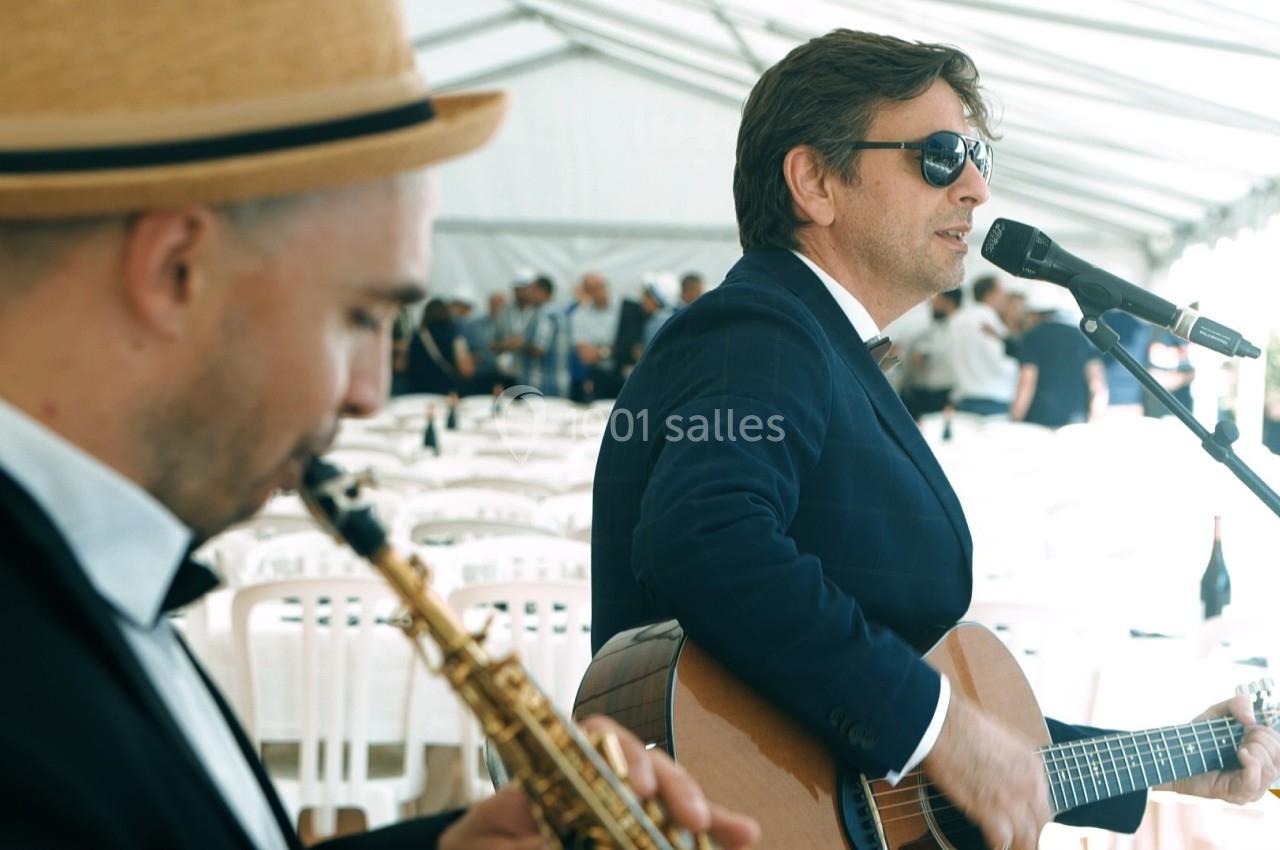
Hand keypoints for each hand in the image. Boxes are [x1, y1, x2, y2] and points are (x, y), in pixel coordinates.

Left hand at [438, 715, 760, 849]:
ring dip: (706, 812)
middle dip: (673, 786)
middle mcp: (592, 787)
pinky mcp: (632, 835)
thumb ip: (511, 834)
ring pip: (668, 800)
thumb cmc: (475, 848)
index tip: (636, 786)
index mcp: (550, 776)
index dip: (622, 756)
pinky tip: (741, 839)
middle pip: (643, 766)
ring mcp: (616, 815)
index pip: (593, 743)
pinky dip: (710, 836)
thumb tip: (552, 834)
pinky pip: (673, 833)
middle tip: (692, 815)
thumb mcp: (477, 842)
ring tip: (741, 832)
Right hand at [921, 695, 1051, 849]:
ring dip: (1020, 846)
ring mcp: (1011, 800)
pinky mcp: (988, 811)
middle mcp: (1029, 786)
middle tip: (1024, 843)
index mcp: (1033, 767)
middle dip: (1034, 839)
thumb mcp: (1005, 741)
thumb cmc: (965, 726)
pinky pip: (1002, 841)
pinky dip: (999, 846)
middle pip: (1043, 827)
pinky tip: (994, 845)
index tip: (1029, 826)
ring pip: (1028, 840)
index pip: (1046, 806)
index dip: (1037, 820)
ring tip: (1011, 846)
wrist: (944, 725)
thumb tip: (1008, 777)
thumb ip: (1014, 764)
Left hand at [1164, 694, 1279, 803]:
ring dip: (1255, 751)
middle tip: (1239, 738)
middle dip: (1260, 740)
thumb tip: (1251, 719)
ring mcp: (1252, 788)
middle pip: (1278, 756)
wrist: (1174, 756)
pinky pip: (1254, 782)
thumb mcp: (1219, 713)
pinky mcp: (1238, 796)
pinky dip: (1251, 765)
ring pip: (1270, 769)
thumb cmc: (1198, 737)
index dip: (1266, 733)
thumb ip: (1237, 705)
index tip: (1246, 728)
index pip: (1279, 746)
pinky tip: (1241, 753)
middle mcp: (1261, 775)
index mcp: (1262, 758)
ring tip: (1236, 747)